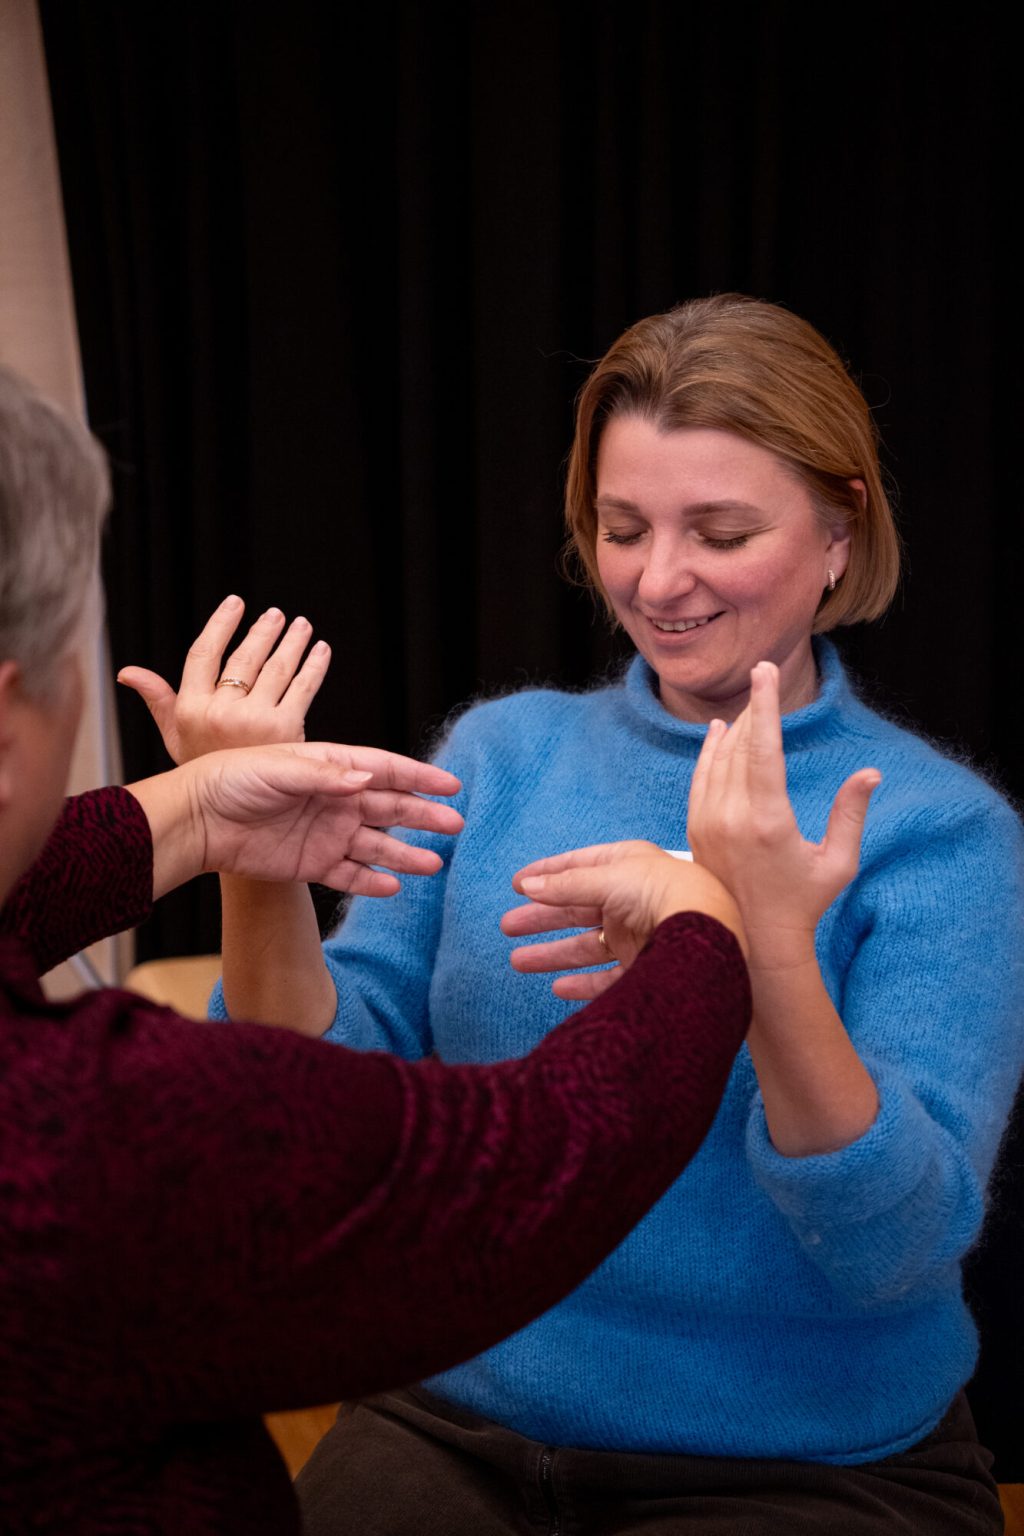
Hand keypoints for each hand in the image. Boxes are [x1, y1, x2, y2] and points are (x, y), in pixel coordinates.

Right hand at [117, 595, 328, 763]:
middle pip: (245, 658)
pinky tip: (321, 651)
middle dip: (263, 631)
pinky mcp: (286, 730)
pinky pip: (303, 688)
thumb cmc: (204, 769)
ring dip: (293, 642)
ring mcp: (255, 721)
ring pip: (277, 668)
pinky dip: (314, 666)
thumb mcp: (175, 735)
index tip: (234, 603)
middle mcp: (222, 712)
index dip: (220, 624)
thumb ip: (157, 698)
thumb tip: (128, 672)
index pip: (204, 653)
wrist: (228, 813)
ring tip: (301, 626)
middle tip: (275, 615)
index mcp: (192, 708)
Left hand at [130, 743, 463, 898]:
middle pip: (389, 809)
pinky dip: (370, 882)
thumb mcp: (279, 768)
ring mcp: (325, 834)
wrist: (196, 819)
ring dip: (405, 855)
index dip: (418, 776)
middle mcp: (334, 801)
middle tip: (455, 825)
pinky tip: (394, 887)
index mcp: (329, 767)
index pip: (384, 769)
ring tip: (434, 864)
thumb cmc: (231, 779)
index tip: (451, 785)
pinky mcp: (311, 865)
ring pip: (377, 846)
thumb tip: (371, 779)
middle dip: (423, 816)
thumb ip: (326, 775)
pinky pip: (349, 876)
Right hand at [501, 841, 744, 1000]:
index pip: (578, 867)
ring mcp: (639, 937)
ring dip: (552, 953)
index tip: (517, 884)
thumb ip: (565, 885)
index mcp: (627, 868)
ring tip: (517, 961)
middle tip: (508, 926)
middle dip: (541, 917)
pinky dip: (582, 985)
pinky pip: (607, 979)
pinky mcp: (645, 970)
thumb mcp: (608, 877)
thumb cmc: (663, 892)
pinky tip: (559, 988)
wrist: (708, 934)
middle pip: (577, 910)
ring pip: (586, 947)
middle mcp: (632, 901)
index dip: (547, 874)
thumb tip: (528, 885)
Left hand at [686, 660, 879, 966]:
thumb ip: (851, 813)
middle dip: (753, 709)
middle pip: (740, 746)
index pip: (763, 747)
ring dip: (734, 729)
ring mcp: (708, 823)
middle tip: (764, 679)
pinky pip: (701, 779)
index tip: (764, 671)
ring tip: (749, 705)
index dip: (764, 704)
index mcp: (767, 820)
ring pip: (718, 760)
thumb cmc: (804, 904)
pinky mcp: (696, 831)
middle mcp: (731, 817)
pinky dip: (709, 753)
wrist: (753, 943)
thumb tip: (870, 773)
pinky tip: (719, 735)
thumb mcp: (839, 862)